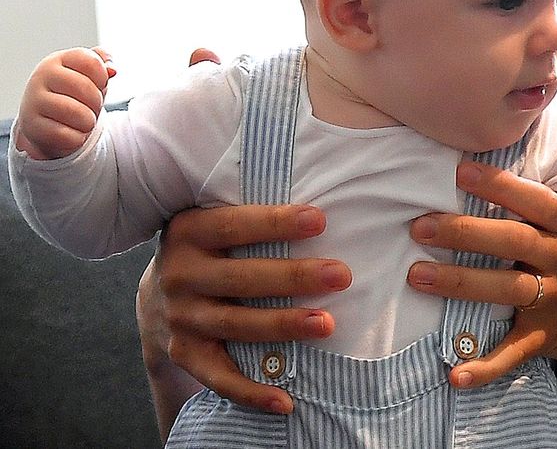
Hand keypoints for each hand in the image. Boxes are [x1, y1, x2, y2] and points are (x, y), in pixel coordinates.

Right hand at [14, 47, 115, 159]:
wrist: (42, 123)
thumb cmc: (71, 95)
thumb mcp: (87, 74)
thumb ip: (102, 62)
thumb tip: (112, 70)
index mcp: (56, 60)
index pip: (91, 62)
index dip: (102, 77)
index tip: (97, 84)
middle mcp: (41, 77)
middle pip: (86, 88)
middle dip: (97, 102)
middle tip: (89, 106)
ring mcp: (34, 102)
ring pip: (80, 114)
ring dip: (89, 122)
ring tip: (80, 120)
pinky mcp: (33, 128)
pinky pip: (71, 136)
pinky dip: (78, 138)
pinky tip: (69, 132)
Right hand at [139, 203, 350, 415]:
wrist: (158, 293)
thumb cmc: (214, 248)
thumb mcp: (218, 222)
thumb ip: (256, 215)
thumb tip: (324, 212)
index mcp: (188, 231)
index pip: (234, 225)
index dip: (276, 223)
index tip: (319, 220)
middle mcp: (179, 274)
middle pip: (241, 278)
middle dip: (294, 277)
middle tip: (341, 276)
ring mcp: (180, 317)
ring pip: (237, 324)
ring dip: (283, 326)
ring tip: (326, 324)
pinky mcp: (185, 353)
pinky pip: (219, 377)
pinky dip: (252, 392)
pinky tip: (286, 400)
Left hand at [407, 161, 556, 387]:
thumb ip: (536, 214)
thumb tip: (477, 178)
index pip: (535, 201)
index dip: (500, 185)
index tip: (461, 172)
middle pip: (512, 240)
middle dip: (464, 232)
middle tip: (420, 227)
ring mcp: (555, 300)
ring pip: (507, 289)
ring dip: (461, 283)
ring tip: (418, 276)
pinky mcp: (548, 337)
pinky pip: (514, 352)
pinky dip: (485, 366)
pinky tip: (456, 374)